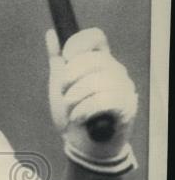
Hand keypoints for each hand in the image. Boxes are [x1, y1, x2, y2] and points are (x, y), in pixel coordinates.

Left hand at [46, 28, 137, 164]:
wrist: (81, 145)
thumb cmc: (73, 113)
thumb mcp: (60, 85)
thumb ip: (57, 59)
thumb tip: (51, 34)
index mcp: (99, 61)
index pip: (96, 36)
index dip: (78, 44)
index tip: (65, 58)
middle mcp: (115, 70)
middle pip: (92, 59)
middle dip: (70, 80)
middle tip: (65, 96)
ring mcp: (124, 87)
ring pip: (97, 81)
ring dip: (75, 100)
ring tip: (72, 111)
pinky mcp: (127, 106)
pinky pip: (104, 100)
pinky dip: (85, 110)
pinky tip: (79, 118)